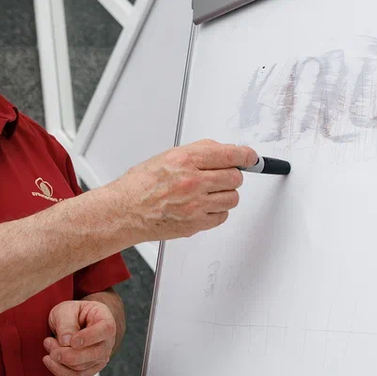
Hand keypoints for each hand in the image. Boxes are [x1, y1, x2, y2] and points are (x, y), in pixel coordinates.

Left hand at [43, 300, 116, 375]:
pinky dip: (60, 371)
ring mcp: (101, 357)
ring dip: (60, 360)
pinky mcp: (90, 369)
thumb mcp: (66, 310)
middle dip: (68, 354)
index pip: (105, 330)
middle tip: (48, 342)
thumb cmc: (72, 313)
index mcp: (105, 320)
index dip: (89, 337)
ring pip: (83, 367)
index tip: (72, 341)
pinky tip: (50, 361)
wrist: (73, 322)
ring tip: (48, 343)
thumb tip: (66, 342)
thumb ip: (66, 323)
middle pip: (95, 354)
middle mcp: (107, 341)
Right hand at [106, 139, 257, 241]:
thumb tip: (226, 150)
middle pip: (235, 178)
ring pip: (232, 198)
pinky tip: (204, 206)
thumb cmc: (141, 185)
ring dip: (226, 194)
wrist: (125, 211)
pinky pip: (222, 216)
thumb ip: (199, 151)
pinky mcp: (195, 224)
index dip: (246, 156)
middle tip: (222, 176)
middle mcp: (192, 182)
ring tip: (210, 192)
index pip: (229, 155)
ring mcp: (195, 205)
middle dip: (232, 175)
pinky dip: (218, 211)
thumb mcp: (168, 156)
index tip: (251, 157)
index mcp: (185, 160)